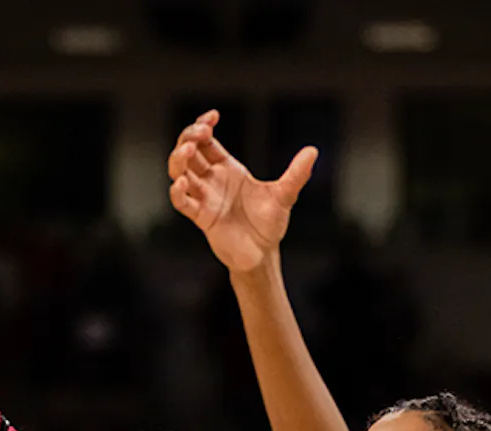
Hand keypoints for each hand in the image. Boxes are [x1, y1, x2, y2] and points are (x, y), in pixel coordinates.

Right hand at [167, 109, 316, 273]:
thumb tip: (313, 151)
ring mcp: (204, 197)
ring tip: (188, 150)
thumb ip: (296, 174)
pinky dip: (177, 192)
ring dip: (178, 159)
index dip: (203, 125)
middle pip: (188, 152)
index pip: (207, 141)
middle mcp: (212, 180)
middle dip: (189, 137)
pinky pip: (182, 202)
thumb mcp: (285, 195)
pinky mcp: (201, 217)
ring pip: (179, 172)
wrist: (262, 254)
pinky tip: (183, 183)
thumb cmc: (269, 224)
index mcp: (228, 169)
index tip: (212, 117)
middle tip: (200, 132)